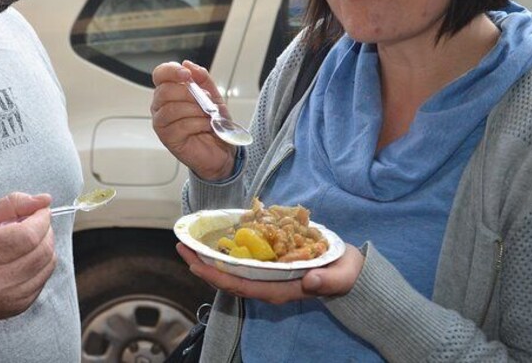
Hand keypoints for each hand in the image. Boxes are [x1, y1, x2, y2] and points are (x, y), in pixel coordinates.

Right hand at [0, 192, 56, 323]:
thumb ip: (12, 204)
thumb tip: (45, 199)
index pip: (29, 235)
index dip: (41, 218)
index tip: (39, 210)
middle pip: (43, 250)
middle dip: (45, 230)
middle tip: (32, 223)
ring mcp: (10, 298)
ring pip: (48, 264)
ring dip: (45, 246)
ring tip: (26, 241)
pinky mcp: (18, 307)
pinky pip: (44, 279)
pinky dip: (41, 264)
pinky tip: (23, 259)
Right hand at [151, 60, 236, 179]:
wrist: (222, 150)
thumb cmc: (214, 123)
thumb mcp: (213, 96)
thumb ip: (202, 79)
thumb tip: (188, 64)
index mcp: (169, 92)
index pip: (160, 74)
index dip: (171, 71)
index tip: (186, 74)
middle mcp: (160, 106)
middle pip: (164, 91)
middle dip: (189, 94)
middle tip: (206, 101)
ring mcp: (162, 123)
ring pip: (171, 109)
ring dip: (195, 110)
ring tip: (208, 115)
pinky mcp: (167, 139)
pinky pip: (180, 125)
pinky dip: (198, 123)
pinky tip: (206, 126)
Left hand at [176, 243, 364, 302]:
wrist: (350, 271)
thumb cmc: (345, 273)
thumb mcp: (343, 275)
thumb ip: (328, 280)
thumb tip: (310, 281)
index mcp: (281, 289)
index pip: (242, 286)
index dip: (216, 275)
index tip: (196, 262)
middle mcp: (269, 286)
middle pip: (229, 281)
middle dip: (203, 265)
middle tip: (182, 247)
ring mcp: (267, 278)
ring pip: (231, 273)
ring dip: (208, 260)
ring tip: (188, 244)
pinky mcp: (268, 268)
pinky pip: (240, 265)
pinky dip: (223, 254)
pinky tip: (211, 242)